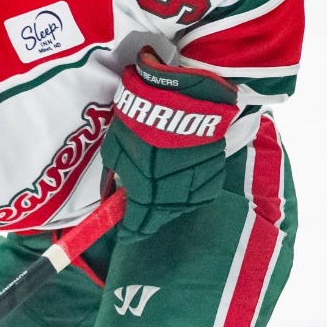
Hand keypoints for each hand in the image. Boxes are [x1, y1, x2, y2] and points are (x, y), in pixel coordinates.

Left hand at [102, 48, 237, 234]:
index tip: (126, 234)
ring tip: (161, 201)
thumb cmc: (142, 116)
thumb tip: (112, 191)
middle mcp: (173, 192)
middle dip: (150, 221)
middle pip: (161, 218)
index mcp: (145, 189)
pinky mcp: (215, 170)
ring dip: (170, 208)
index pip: (138, 222)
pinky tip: (183, 187)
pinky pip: (202, 193)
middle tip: (141, 219)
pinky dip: (191, 194)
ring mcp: (196, 183)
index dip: (131, 231)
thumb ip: (113, 172)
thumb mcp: (115, 145)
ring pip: (183, 208)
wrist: (183, 92)